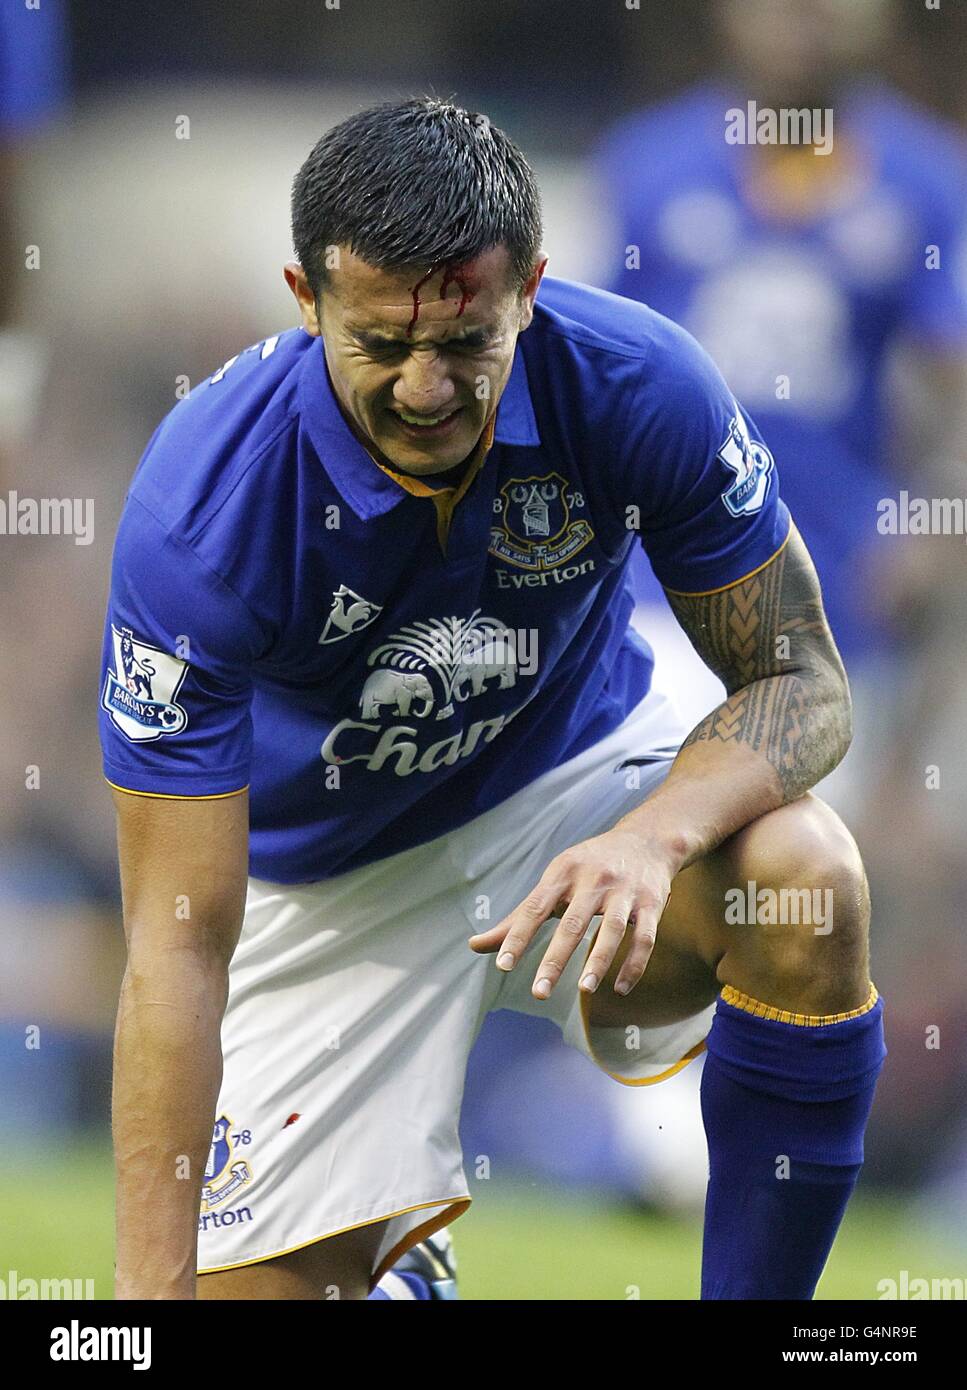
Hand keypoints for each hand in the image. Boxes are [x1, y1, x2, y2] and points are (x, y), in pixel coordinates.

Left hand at [468, 826, 678, 999]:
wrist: (647, 840)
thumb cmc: (589, 866)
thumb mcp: (554, 881)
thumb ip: (518, 918)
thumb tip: (475, 946)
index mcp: (563, 873)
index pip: (534, 908)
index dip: (518, 937)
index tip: (503, 966)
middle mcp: (593, 880)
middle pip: (573, 923)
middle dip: (555, 959)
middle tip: (539, 992)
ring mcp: (625, 892)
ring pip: (613, 929)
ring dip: (599, 961)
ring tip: (584, 990)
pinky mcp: (652, 903)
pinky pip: (645, 938)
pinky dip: (634, 964)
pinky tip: (620, 988)